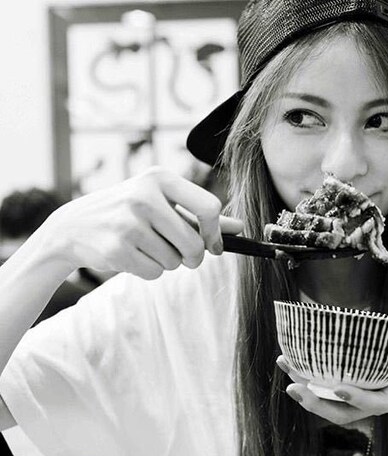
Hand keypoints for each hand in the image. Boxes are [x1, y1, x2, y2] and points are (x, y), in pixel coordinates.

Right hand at [33, 167, 243, 279]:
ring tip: (146, 247)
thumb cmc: (129, 213)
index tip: (214, 245)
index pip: (209, 207)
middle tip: (182, 255)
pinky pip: (155, 273)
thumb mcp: (162, 203)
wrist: (74, 226)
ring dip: (167, 263)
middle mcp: (143, 197)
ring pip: (174, 262)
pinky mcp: (117, 249)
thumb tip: (240, 228)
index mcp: (159, 179)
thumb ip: (199, 215)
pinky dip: (149, 271)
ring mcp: (128, 223)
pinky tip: (132, 255)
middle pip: (195, 244)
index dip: (216, 233)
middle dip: (193, 257)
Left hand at [279, 311, 387, 445]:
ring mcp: (366, 402)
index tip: (338, 388)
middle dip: (317, 402)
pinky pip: (330, 397)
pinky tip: (294, 365)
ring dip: (306, 392)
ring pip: (332, 407)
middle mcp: (378, 402)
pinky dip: (311, 384)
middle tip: (292, 385)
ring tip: (285, 365)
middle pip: (344, 413)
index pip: (377, 403)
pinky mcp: (357, 396)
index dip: (358, 398)